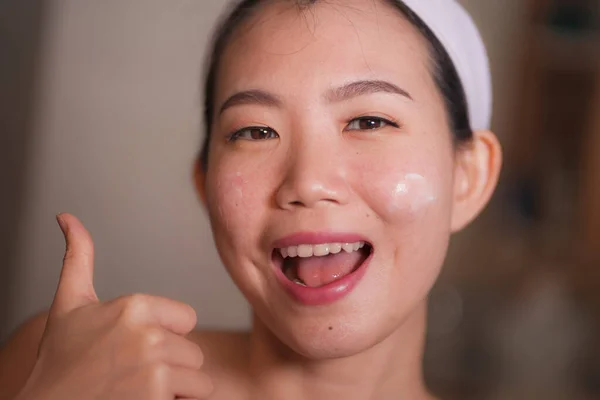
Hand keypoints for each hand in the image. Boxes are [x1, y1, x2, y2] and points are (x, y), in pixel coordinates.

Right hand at [16, 214, 211, 399]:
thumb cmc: (60, 361)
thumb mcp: (70, 304)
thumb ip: (78, 258)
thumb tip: (67, 217)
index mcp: (133, 307)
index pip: (187, 320)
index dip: (167, 336)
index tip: (136, 347)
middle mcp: (147, 335)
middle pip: (193, 353)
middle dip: (171, 367)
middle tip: (131, 374)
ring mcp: (153, 370)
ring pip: (197, 380)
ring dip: (175, 390)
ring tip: (137, 390)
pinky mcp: (155, 398)